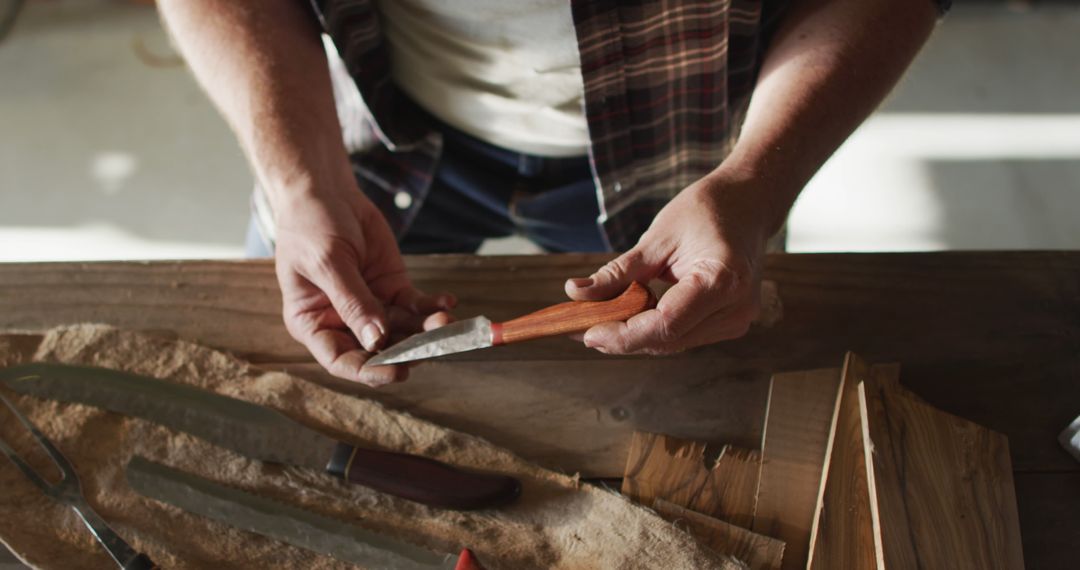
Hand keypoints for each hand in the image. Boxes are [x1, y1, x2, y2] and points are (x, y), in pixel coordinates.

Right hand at [273, 181, 453, 386]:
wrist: (325, 190)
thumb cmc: (310, 225)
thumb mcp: (328, 263)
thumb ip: (354, 302)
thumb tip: (377, 340)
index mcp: (313, 323)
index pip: (340, 359)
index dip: (368, 371)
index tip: (395, 372)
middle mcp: (342, 321)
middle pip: (377, 350)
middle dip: (406, 350)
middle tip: (433, 346)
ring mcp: (370, 306)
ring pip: (402, 329)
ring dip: (425, 329)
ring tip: (445, 320)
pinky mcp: (392, 288)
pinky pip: (415, 305)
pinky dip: (432, 306)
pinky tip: (446, 302)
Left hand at [565, 173, 773, 354]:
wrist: (748, 204)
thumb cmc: (706, 211)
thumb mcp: (656, 237)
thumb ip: (618, 272)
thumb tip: (576, 293)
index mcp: (722, 280)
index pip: (666, 324)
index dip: (623, 334)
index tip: (585, 331)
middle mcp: (736, 308)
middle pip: (668, 339)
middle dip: (621, 338)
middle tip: (577, 327)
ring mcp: (736, 319)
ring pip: (673, 343)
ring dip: (633, 336)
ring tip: (595, 321)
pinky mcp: (729, 322)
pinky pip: (683, 334)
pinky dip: (652, 329)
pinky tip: (626, 317)